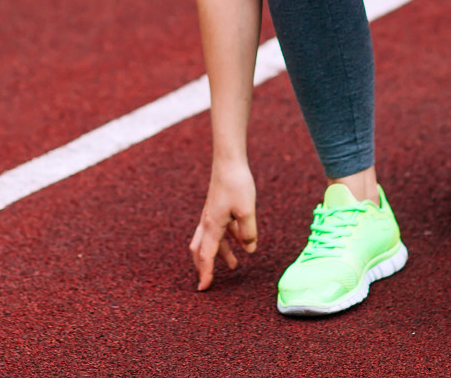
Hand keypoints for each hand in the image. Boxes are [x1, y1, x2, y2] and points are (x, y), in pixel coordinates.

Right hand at [188, 160, 257, 289]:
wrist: (229, 162)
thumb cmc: (237, 184)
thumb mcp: (247, 211)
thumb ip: (248, 233)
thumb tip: (249, 250)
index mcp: (212, 226)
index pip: (206, 256)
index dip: (205, 273)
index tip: (203, 289)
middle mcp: (207, 222)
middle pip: (200, 250)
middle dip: (204, 267)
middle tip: (209, 282)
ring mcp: (210, 215)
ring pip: (209, 241)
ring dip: (219, 255)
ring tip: (234, 266)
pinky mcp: (216, 208)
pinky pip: (217, 230)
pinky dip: (225, 241)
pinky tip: (240, 241)